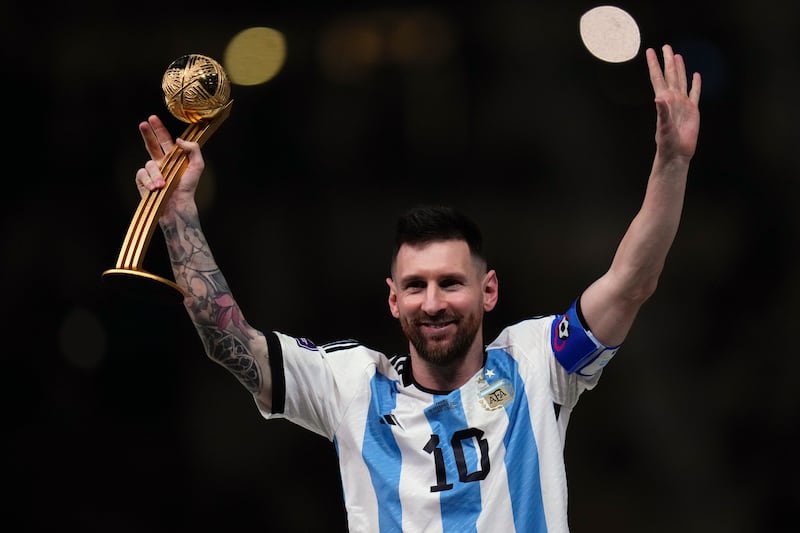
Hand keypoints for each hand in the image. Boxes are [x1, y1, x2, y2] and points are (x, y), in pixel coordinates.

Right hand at [134, 115, 204, 200]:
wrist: (178, 206)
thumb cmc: (188, 188)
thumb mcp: (197, 166)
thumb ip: (193, 149)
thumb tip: (179, 140)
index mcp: (173, 158)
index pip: (164, 140)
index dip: (159, 129)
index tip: (152, 118)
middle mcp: (161, 163)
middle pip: (151, 144)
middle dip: (147, 134)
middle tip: (143, 124)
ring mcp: (152, 173)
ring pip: (149, 164)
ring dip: (156, 175)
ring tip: (162, 185)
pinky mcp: (143, 182)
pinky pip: (142, 175)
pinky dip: (148, 181)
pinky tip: (154, 188)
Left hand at [646, 44, 701, 161]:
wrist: (677, 153)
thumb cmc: (667, 142)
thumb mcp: (664, 126)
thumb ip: (662, 112)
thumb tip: (659, 98)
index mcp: (664, 100)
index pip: (658, 78)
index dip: (654, 64)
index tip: (650, 51)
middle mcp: (673, 99)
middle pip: (670, 75)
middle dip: (667, 60)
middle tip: (666, 46)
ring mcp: (683, 104)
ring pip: (681, 80)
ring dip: (679, 68)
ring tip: (677, 56)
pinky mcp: (693, 110)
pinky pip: (695, 93)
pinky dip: (695, 84)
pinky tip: (696, 75)